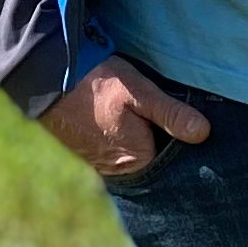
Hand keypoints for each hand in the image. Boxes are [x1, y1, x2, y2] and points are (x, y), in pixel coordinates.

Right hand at [42, 56, 210, 177]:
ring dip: (143, 129)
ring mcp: (102, 160)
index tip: (185, 111)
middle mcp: (119, 168)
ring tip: (142, 106)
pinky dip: (125, 129)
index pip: (174, 152)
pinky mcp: (89, 149)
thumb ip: (170, 114)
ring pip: (136, 146)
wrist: (43, 77)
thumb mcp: (138, 92)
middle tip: (162, 104)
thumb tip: (204, 133)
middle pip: (155, 151)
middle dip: (162, 132)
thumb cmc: (94, 83)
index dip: (181, 131)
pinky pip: (118, 143)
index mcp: (137, 159)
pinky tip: (122, 110)